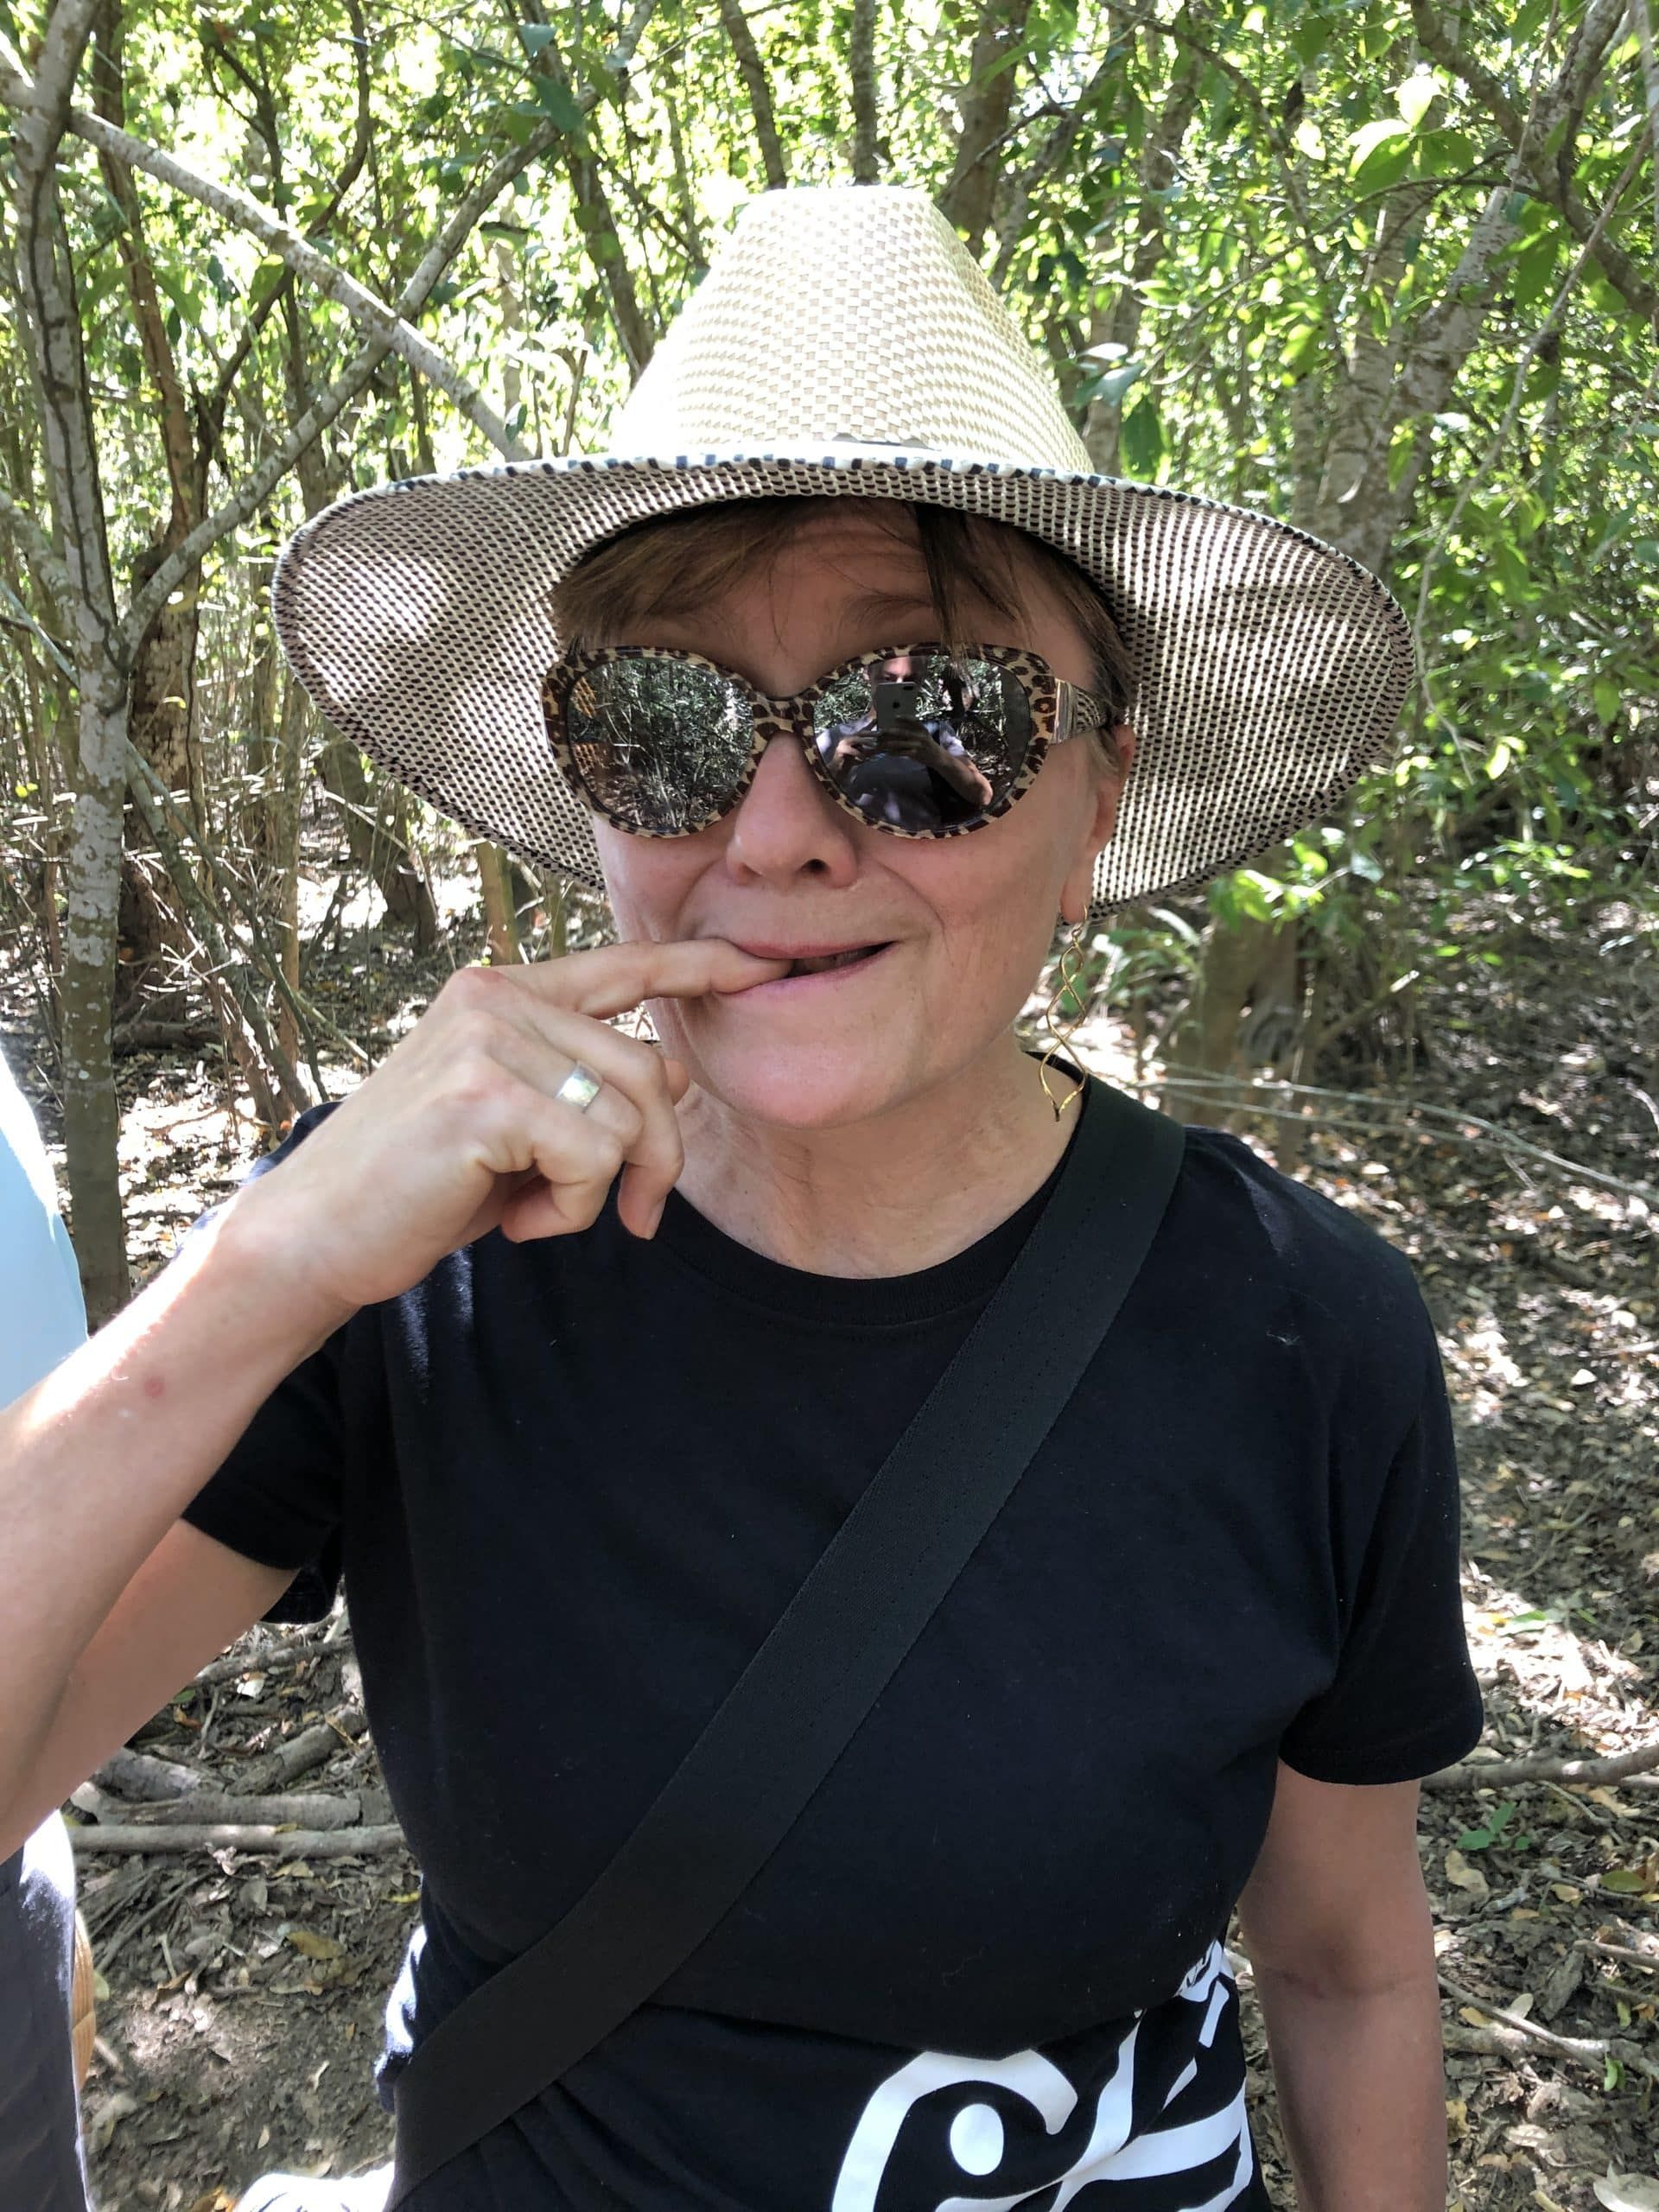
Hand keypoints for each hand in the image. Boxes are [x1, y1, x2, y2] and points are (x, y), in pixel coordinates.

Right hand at [226, 938, 786, 1317]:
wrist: (313, 1237)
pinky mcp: (485, 1095)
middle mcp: (496, 997)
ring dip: (601, 1193)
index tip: (756, 964)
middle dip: (658, 1160)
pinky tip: (515, 1223)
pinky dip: (571, 1212)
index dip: (695, 967)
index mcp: (501, 993)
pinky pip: (594, 1159)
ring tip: (533, 1212)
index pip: (620, 967)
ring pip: (630, 1119)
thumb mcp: (514, 1126)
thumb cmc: (416, 1187)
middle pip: (651, 1070)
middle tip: (628, 1218)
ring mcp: (488, 1039)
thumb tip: (679, 1069)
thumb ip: (583, 1087)